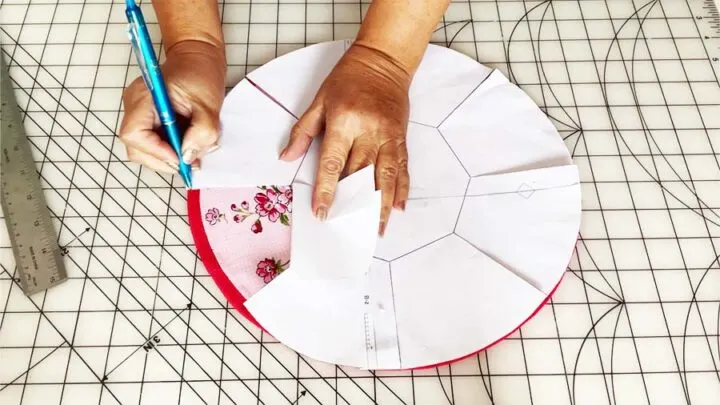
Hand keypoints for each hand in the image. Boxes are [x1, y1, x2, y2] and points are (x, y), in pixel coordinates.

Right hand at [118, 40, 225, 173]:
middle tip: (189, 164)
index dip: (156, 151)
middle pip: (136, 147)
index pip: (134, 134)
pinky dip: (169, 150)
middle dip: (163, 160)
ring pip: (144, 150)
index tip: (180, 158)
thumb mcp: (209, 104)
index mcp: (145, 97)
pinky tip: (186, 146)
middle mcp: (135, 106)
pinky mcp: (148, 120)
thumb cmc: (201, 72)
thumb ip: (201, 132)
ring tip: (191, 155)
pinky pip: (153, 143)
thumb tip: (188, 157)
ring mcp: (139, 113)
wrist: (198, 57)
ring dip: (168, 158)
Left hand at [279, 44, 410, 234]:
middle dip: (355, 205)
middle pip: (362, 175)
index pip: (333, 163)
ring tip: (377, 229)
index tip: (322, 212)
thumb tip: (286, 158)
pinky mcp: (401, 138)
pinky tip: (399, 208)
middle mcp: (369, 131)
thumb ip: (303, 131)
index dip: (326, 190)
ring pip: (387, 177)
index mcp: (344, 121)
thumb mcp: (319, 100)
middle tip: (351, 230)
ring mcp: (388, 136)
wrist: (383, 61)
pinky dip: (402, 189)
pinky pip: (403, 168)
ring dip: (382, 206)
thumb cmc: (347, 79)